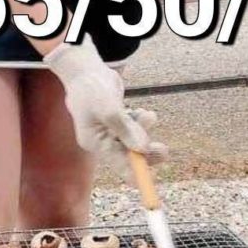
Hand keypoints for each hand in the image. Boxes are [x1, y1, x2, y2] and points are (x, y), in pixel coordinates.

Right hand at [43, 35, 167, 174]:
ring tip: (149, 115)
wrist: (84, 67)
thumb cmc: (91, 88)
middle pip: (128, 154)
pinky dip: (140, 120)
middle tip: (163, 150)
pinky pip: (132, 125)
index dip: (136, 173)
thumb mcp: (109, 110)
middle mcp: (101, 139)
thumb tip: (143, 150)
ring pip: (132, 138)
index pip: (118, 164)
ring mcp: (107, 129)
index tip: (151, 180)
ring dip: (144, 129)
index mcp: (95, 142)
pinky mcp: (115, 118)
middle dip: (146, 151)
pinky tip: (143, 112)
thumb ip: (126, 130)